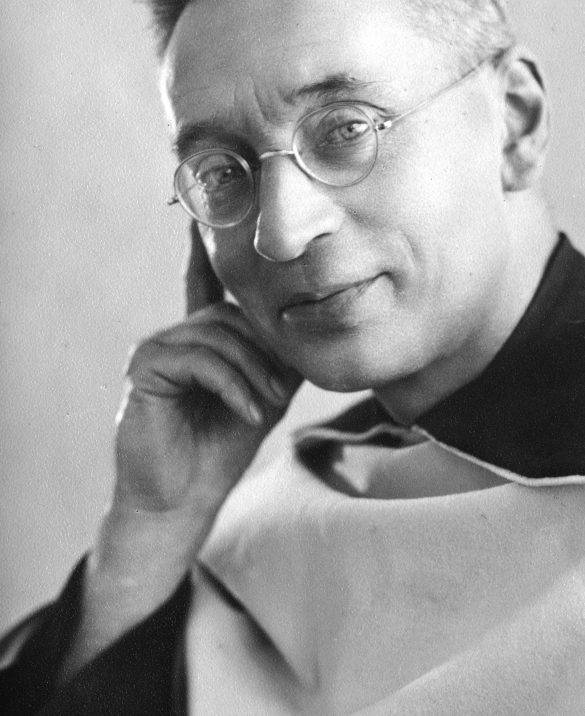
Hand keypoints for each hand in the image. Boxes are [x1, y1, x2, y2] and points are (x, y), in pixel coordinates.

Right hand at [66, 224, 300, 674]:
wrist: (183, 498)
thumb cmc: (221, 449)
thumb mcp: (261, 395)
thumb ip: (276, 358)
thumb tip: (308, 323)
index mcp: (199, 341)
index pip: (206, 288)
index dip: (207, 254)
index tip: (206, 217)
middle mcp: (175, 338)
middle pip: (231, 315)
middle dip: (264, 352)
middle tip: (280, 392)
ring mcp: (156, 350)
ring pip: (218, 334)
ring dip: (252, 372)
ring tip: (265, 407)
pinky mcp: (145, 367)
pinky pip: (201, 358)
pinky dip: (231, 384)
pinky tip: (247, 411)